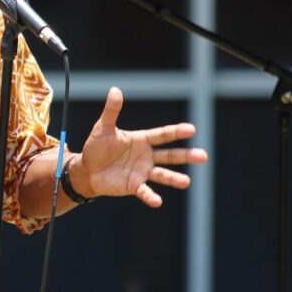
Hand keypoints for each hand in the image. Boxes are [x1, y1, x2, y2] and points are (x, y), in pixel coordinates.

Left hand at [73, 86, 208, 207]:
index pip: (162, 135)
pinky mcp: (134, 186)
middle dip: (186, 155)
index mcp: (142, 140)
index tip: (191, 129)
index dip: (176, 132)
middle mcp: (146, 156)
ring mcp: (142, 172)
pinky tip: (157, 201)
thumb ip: (111, 111)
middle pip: (170, 155)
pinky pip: (144, 191)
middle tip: (203, 156)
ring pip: (162, 175)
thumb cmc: (96, 147)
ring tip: (186, 181)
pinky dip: (151, 196)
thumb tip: (115, 89)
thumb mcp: (103, 127)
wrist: (87, 170)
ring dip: (174, 178)